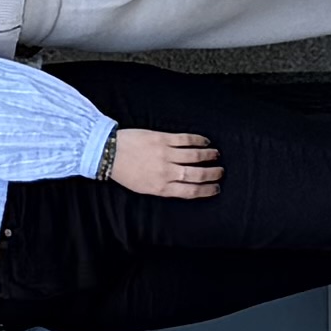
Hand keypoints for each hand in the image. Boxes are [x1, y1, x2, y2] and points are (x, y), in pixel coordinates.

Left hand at [100, 125, 221, 197]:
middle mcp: (166, 172)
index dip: (207, 190)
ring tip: (216, 155)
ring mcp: (165, 154)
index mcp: (161, 187)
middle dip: (212, 174)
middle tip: (220, 172)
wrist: (109, 153)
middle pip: (196, 174)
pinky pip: (186, 140)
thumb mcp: (143, 188)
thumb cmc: (124, 172)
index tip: (216, 188)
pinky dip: (198, 141)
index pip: (191, 191)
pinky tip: (205, 141)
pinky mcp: (162, 139)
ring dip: (209, 156)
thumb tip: (183, 186)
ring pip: (195, 156)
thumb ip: (163, 188)